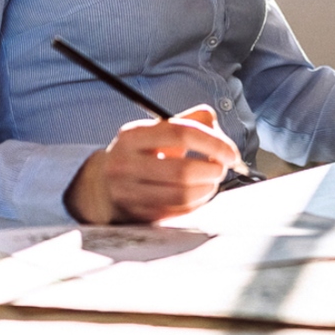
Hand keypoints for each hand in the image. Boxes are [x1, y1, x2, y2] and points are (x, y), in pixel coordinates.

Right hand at [66, 105, 240, 223]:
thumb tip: (216, 123)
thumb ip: (188, 120)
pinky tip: (200, 193)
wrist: (103, 185)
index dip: (213, 143)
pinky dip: (198, 203)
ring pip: (183, 194)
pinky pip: (179, 211)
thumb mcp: (156, 130)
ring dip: (208, 188)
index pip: (181, 134)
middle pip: (183, 169)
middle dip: (213, 169)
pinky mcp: (138, 215)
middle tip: (222, 167)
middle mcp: (126, 164)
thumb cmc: (140, 154)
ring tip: (212, 180)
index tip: (231, 151)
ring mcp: (129, 193)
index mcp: (132, 135)